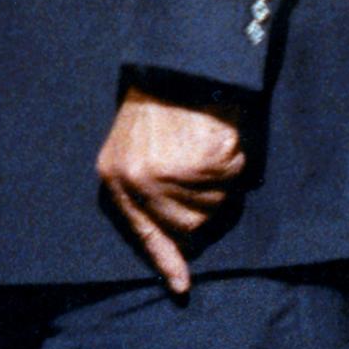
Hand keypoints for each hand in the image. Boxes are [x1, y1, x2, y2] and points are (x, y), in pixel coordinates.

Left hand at [96, 86, 247, 293]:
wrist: (172, 61)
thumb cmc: (155, 103)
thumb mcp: (130, 148)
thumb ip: (142, 194)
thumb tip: (177, 253)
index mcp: (115, 178)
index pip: (143, 231)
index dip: (165, 259)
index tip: (183, 286)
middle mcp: (140, 182)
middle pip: (188, 227)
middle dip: (203, 206)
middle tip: (202, 169)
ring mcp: (171, 173)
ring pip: (214, 206)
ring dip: (219, 182)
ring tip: (204, 146)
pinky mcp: (202, 160)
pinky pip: (232, 178)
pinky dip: (233, 160)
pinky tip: (217, 136)